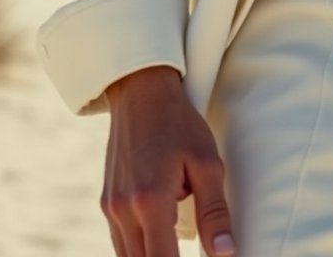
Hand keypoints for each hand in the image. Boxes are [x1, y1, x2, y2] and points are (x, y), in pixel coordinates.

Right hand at [101, 65, 234, 256]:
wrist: (140, 92)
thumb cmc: (179, 124)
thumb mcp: (207, 162)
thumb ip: (215, 212)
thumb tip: (225, 255)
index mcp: (151, 201)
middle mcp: (123, 209)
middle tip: (187, 251)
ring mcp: (110, 207)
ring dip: (153, 256)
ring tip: (175, 241)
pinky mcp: (106, 202)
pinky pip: (121, 242)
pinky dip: (140, 249)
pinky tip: (160, 238)